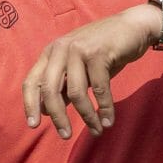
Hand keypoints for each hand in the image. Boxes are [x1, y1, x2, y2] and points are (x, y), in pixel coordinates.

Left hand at [21, 2, 159, 140]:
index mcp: (50, 53)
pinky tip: (108, 120)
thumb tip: (46, 111)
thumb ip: (63, 86)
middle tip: (65, 135)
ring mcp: (79, 49)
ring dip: (87, 116)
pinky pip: (100, 88)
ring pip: (76, 92)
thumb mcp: (79, 68)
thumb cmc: (104, 51)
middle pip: (50, 89)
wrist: (133, 27)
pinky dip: (105, 108)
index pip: (31, 81)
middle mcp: (60, 49)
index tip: (33, 125)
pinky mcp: (99, 53)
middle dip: (57, 116)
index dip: (29, 105)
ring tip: (96, 130)